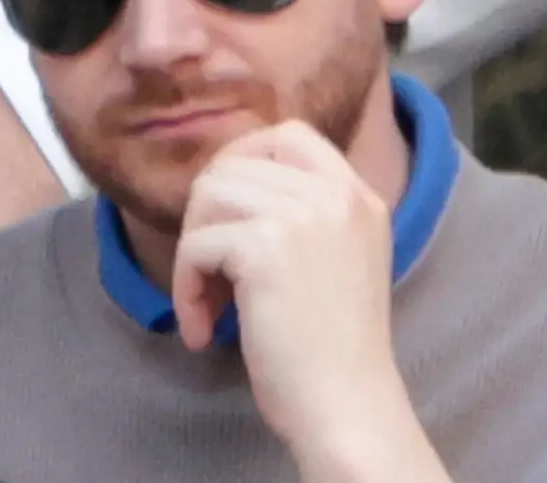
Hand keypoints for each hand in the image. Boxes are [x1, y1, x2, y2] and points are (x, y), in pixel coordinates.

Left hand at [168, 121, 440, 482]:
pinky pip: (195, 245)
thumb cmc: (332, 353)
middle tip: (209, 274)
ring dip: (192, 254)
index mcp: (360, 197)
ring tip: (207, 304)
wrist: (349, 411)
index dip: (240, 163)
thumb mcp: (337, 259)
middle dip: (206, 219)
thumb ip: (300, 214)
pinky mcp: (265, 247)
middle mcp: (338, 196)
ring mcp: (304, 216)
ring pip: (207, 198)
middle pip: (233, 166)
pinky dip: (186, 290)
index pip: (288, 135)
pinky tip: (205, 331)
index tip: (223, 216)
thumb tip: (220, 180)